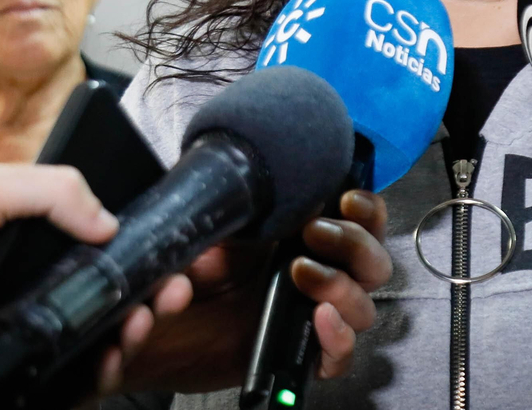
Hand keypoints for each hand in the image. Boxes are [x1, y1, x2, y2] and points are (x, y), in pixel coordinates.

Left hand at [0, 164, 192, 409]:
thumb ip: (53, 190)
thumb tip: (109, 222)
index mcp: (34, 237)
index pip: (103, 239)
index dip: (140, 243)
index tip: (168, 248)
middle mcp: (40, 283)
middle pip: (117, 290)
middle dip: (156, 289)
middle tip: (173, 291)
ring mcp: (36, 329)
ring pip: (107, 334)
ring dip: (137, 328)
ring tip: (144, 322)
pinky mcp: (28, 371)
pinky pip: (78, 378)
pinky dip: (105, 371)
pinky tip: (112, 356)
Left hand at [122, 189, 391, 390]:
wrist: (157, 322)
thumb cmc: (188, 269)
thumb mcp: (217, 224)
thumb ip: (248, 201)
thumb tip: (265, 175)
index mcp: (310, 240)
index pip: (364, 223)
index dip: (367, 211)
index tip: (345, 198)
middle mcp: (322, 277)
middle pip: (374, 264)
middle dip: (353, 243)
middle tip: (313, 231)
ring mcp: (314, 318)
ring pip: (363, 308)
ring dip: (341, 286)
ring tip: (300, 273)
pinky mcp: (302, 357)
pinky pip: (340, 356)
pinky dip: (338, 337)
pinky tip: (320, 317)